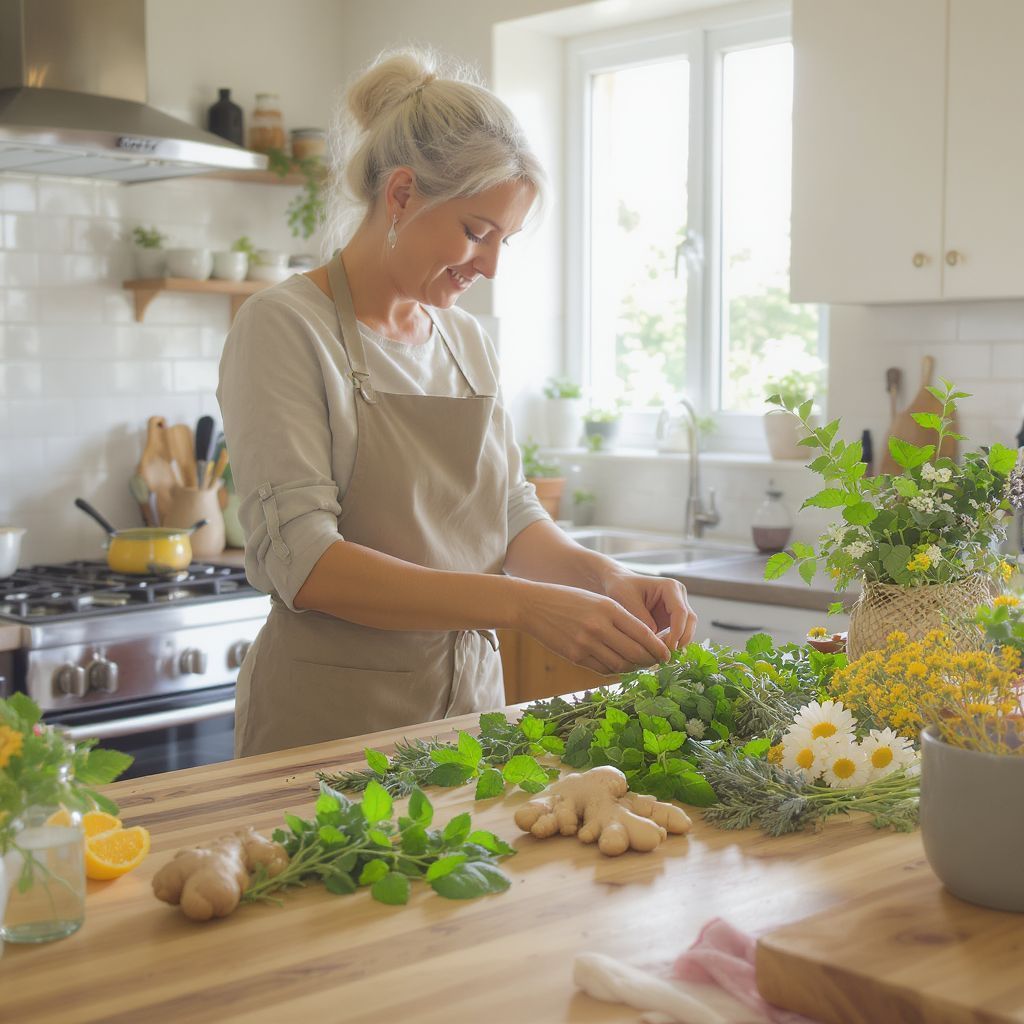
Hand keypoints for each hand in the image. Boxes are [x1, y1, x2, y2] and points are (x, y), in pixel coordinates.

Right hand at [513, 581, 672, 674]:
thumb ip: (619, 618)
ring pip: (621, 664)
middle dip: (650, 661)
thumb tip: (643, 641)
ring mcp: (586, 643)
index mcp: (609, 608)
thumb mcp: (597, 601)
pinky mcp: (575, 656)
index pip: (643, 633)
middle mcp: (599, 627)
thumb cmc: (568, 600)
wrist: (533, 605)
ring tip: (640, 666)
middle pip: (635, 652)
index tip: (667, 654)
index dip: (658, 647)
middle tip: (657, 663)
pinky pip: (603, 669)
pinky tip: (620, 666)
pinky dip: (615, 670)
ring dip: (634, 668)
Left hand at [600, 570, 696, 652]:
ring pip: (686, 629)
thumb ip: (641, 619)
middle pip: (690, 621)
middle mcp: (678, 597)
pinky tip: (657, 651)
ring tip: (659, 654)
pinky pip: (677, 634)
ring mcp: (677, 608)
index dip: (678, 631)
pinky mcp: (672, 620)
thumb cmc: (621, 587)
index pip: (680, 612)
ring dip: (676, 643)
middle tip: (666, 654)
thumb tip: (654, 640)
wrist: (617, 585)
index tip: (668, 647)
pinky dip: (670, 644)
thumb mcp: (627, 600)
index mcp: (670, 587)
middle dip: (681, 639)